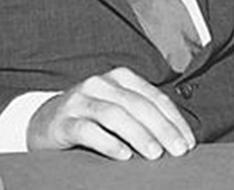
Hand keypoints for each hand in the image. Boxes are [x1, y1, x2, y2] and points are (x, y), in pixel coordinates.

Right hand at [26, 66, 195, 160]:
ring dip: (138, 134)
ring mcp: (79, 101)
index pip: (153, 97)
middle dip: (161, 128)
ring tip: (154, 153)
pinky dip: (108, 142)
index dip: (174, 119)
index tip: (188, 142)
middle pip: (136, 105)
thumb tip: (178, 138)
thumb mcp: (118, 110)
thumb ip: (143, 116)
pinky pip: (87, 130)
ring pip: (114, 114)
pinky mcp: (63, 121)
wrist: (45, 123)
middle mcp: (99, 84)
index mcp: (119, 78)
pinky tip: (123, 155)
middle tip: (177, 151)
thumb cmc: (92, 119)